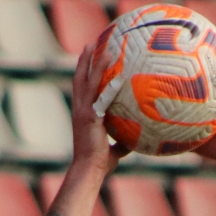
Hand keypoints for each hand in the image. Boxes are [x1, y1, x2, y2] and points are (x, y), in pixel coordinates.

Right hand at [71, 37, 130, 173]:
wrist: (89, 170)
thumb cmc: (100, 164)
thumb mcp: (114, 150)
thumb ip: (123, 141)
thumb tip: (136, 139)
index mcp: (83, 115)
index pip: (82, 90)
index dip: (84, 74)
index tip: (87, 60)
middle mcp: (80, 110)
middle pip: (79, 79)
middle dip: (83, 61)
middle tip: (89, 44)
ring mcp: (83, 111)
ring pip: (86, 80)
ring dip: (93, 62)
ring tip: (99, 46)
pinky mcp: (89, 115)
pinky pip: (99, 93)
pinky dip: (105, 78)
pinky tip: (112, 66)